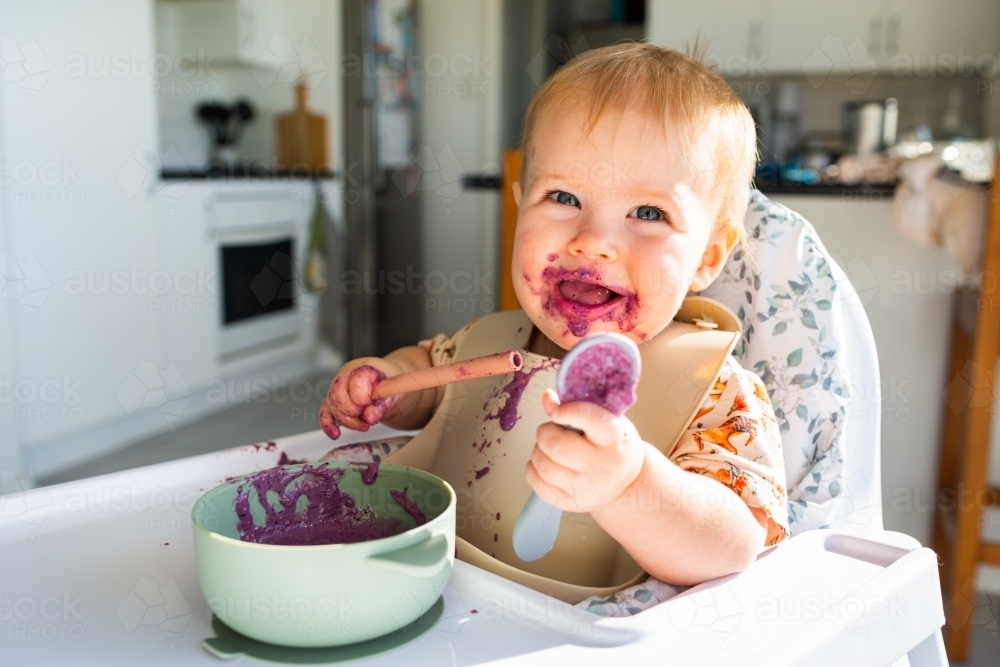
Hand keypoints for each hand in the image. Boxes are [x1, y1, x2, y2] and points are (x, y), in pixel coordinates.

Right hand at [319, 358, 403, 438]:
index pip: (356, 380)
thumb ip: (383, 403)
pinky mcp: (333, 403)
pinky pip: (325, 413)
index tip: (373, 403)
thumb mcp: (394, 391)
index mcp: (364, 368)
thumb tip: (369, 417)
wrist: (387, 387)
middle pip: (338, 394)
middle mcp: (346, 376)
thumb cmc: (389, 385)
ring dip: (348, 421)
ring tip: (365, 425)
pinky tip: (336, 434)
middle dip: (354, 411)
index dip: (363, 397)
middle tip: (369, 416)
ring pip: (332, 406)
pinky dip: (328, 425)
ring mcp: (337, 389)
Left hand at [525, 388, 645, 512]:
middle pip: (556, 445)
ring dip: (539, 450)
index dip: (569, 411)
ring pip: (543, 464)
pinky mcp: (570, 503)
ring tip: (550, 447)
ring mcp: (585, 488)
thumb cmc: (614, 446)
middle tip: (551, 430)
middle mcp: (602, 466)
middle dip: (545, 432)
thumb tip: (547, 399)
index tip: (558, 411)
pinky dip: (534, 468)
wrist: (626, 484)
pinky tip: (546, 462)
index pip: (591, 420)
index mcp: (614, 439)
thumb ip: (578, 407)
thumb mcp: (607, 421)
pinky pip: (536, 482)